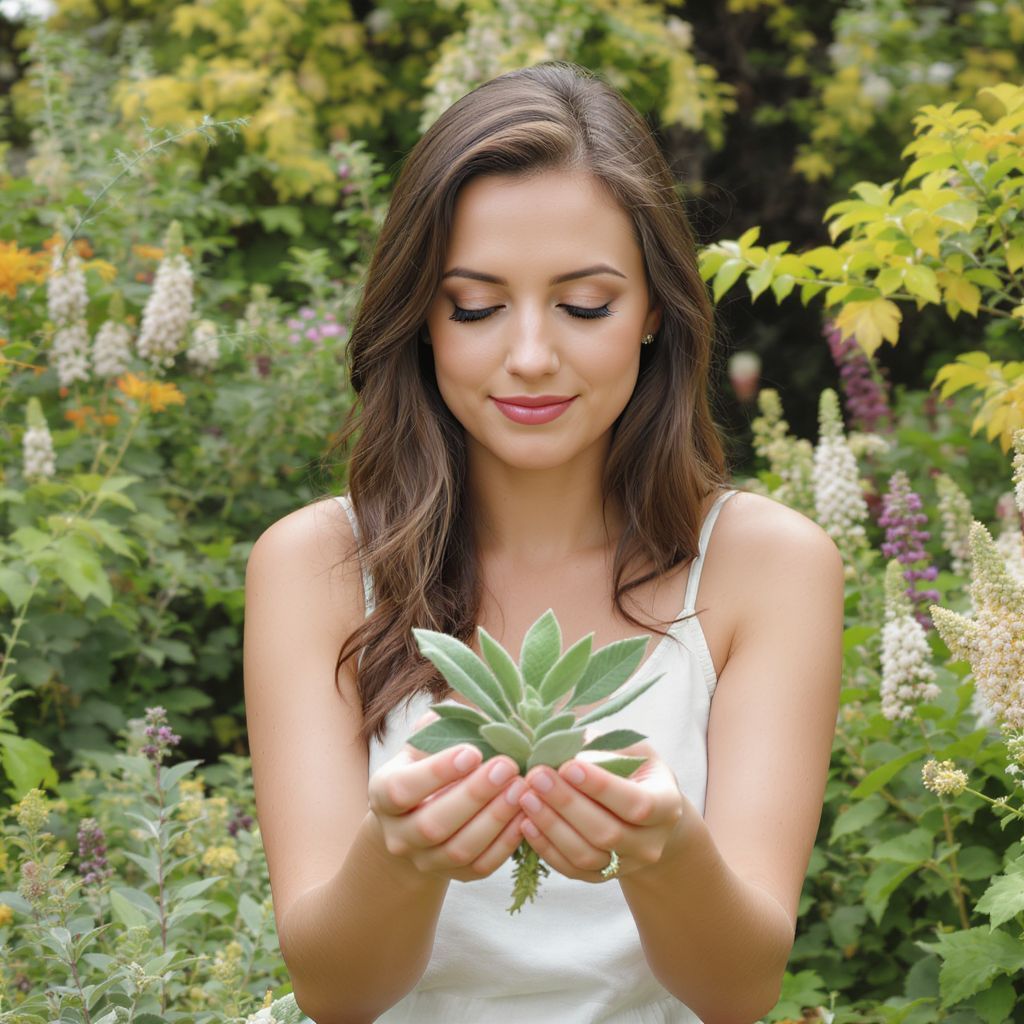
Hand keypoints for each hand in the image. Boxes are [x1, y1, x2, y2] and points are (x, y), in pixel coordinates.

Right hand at [368, 711, 528, 881]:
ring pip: (459, 850)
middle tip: (507, 766)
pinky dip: (506, 843)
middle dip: (474, 795)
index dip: (437, 773)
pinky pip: (481, 867)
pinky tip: (525, 815)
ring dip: (494, 819)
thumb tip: (476, 712)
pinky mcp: (455, 876)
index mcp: (384, 794)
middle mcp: (398, 835)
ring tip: (520, 788)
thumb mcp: (425, 741)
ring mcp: (425, 861)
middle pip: (433, 825)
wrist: (418, 817)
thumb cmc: (428, 764)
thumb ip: (443, 724)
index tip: (473, 751)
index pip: (402, 789)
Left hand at [515, 739, 684, 881]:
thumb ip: (603, 747)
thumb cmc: (635, 771)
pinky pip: (572, 870)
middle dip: (567, 803)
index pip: (636, 803)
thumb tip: (565, 744)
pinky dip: (546, 848)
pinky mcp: (603, 877)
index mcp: (666, 806)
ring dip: (551, 826)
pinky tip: (526, 822)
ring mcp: (627, 865)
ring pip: (587, 856)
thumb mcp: (631, 751)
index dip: (600, 787)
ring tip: (526, 796)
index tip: (567, 765)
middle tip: (536, 775)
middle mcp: (651, 843)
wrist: (647, 814)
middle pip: (607, 832)